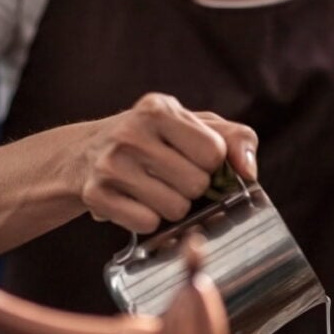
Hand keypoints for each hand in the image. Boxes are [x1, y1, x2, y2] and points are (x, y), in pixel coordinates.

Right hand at [81, 93, 257, 232]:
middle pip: (197, 184)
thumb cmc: (153, 140)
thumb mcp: (193, 125)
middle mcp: (131, 132)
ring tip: (153, 189)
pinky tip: (135, 203)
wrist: (84, 154)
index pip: (214, 153)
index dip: (210, 164)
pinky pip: (147, 224)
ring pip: (175, 208)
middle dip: (192, 188)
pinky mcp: (97, 195)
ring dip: (172, 206)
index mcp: (159, 109)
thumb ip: (235, 139)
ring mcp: (110, 164)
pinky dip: (148, 221)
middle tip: (170, 177)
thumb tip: (249, 171)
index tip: (192, 159)